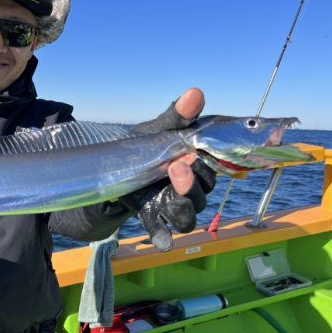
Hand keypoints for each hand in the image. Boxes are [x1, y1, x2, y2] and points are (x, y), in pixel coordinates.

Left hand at [120, 88, 215, 250]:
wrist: (114, 164)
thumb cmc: (146, 145)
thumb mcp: (159, 130)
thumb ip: (178, 117)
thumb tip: (196, 92)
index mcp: (197, 165)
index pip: (216, 168)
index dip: (211, 164)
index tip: (194, 152)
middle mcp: (190, 189)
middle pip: (204, 193)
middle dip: (193, 180)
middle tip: (176, 164)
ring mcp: (171, 205)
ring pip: (189, 216)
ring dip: (182, 205)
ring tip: (167, 188)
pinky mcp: (152, 217)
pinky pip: (162, 232)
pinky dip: (162, 236)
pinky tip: (161, 240)